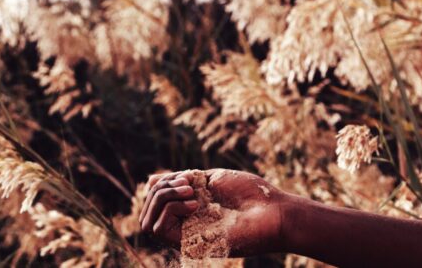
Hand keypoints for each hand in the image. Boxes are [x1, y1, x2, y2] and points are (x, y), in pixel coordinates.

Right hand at [139, 169, 289, 255]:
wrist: (274, 211)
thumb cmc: (250, 194)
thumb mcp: (211, 178)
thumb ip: (182, 180)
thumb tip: (149, 180)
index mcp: (189, 209)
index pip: (154, 201)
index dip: (161, 184)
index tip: (185, 176)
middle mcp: (184, 225)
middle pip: (147, 211)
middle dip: (160, 189)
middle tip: (187, 182)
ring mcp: (186, 236)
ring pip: (147, 222)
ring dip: (162, 198)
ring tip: (190, 190)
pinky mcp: (189, 245)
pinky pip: (159, 229)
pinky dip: (171, 208)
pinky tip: (195, 202)